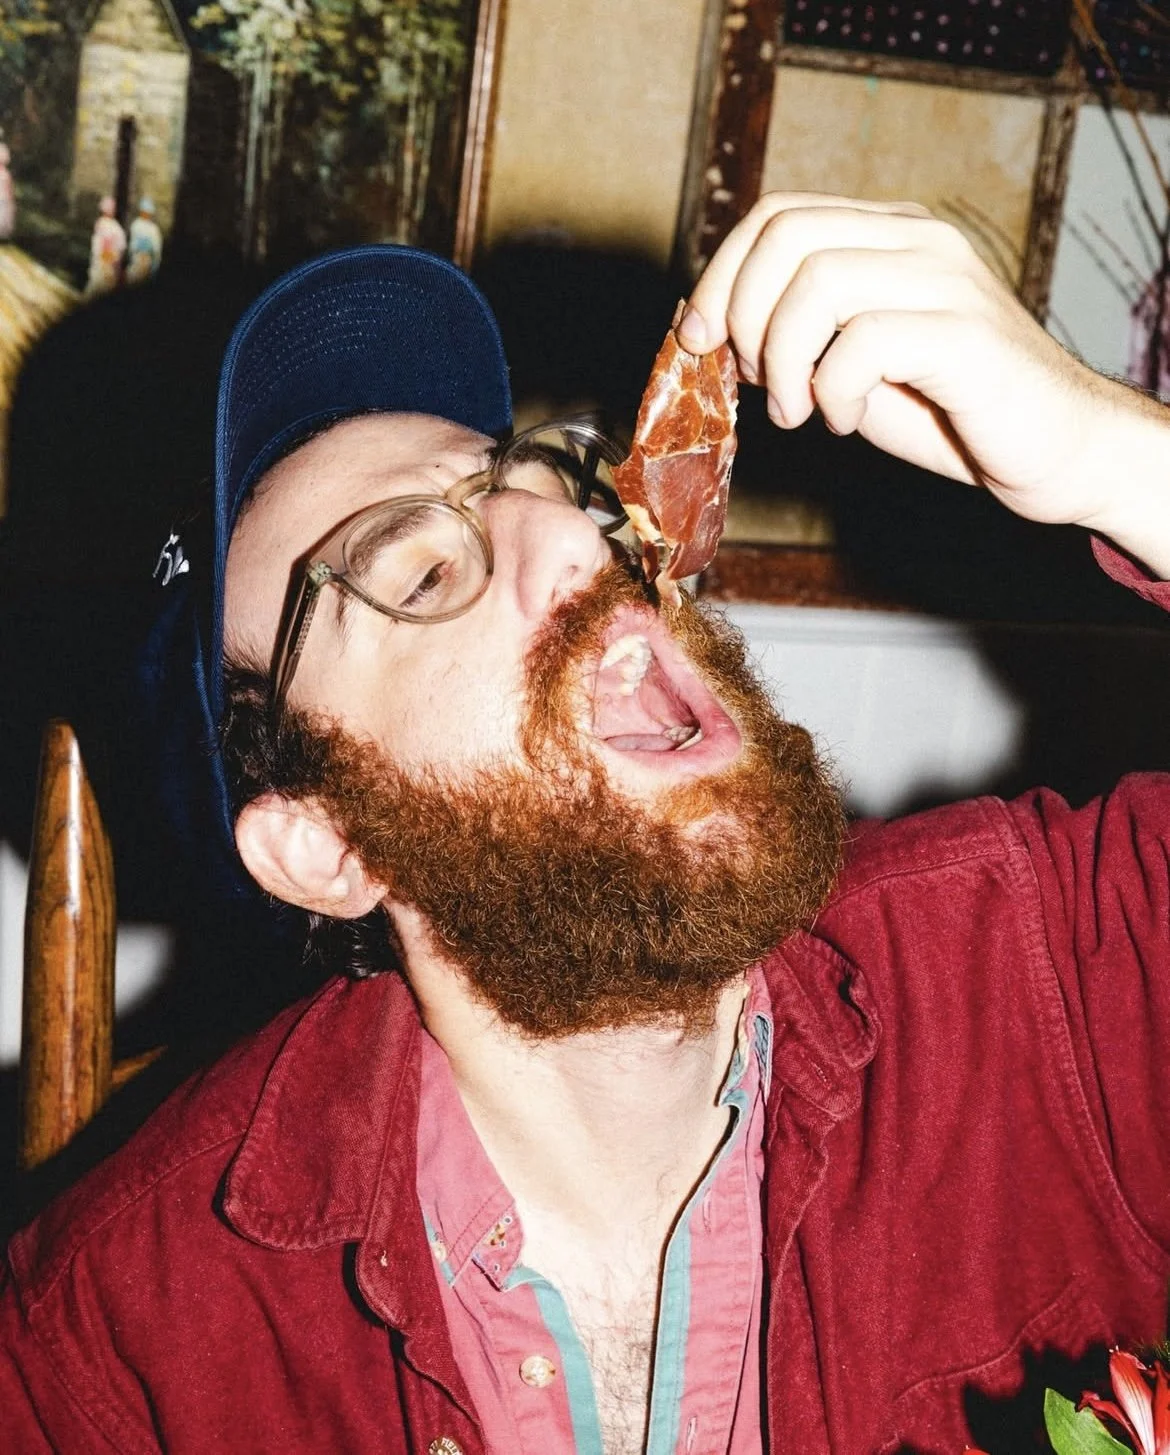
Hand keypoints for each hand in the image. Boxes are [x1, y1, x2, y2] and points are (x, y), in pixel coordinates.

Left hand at [678, 193, 1169, 577]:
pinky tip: (844, 420)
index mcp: (888, 234)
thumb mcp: (849, 366)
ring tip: (801, 411)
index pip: (776, 214)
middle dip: (743, 316)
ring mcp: (946, 279)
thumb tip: (703, 329)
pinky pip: (861, 341)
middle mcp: (918, 238)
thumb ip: (793, 337)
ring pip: (817, 282)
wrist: (1053, 450)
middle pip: (786, 234)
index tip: (699, 342)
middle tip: (758, 383)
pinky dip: (831, 392)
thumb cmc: (950, 411)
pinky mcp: (964, 332)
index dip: (720, 276)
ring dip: (785, 360)